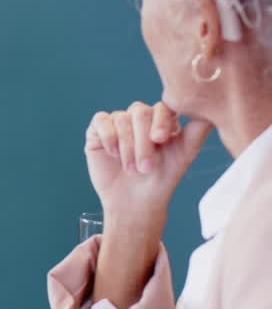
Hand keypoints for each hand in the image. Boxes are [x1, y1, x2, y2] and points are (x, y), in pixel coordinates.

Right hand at [85, 101, 209, 219]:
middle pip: (139, 112)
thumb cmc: (161, 179)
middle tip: (145, 166)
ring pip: (121, 119)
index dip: (160, 121)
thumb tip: (211, 110)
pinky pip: (100, 120)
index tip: (160, 140)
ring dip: (127, 146)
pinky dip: (108, 136)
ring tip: (131, 168)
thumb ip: (197, 131)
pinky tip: (113, 153)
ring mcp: (118, 123)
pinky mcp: (98, 131)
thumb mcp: (183, 155)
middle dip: (142, 141)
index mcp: (162, 120)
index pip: (161, 106)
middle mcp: (139, 118)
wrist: (134, 202)